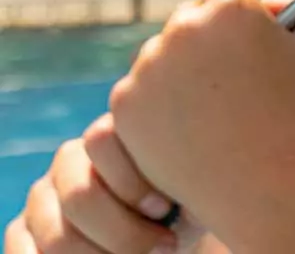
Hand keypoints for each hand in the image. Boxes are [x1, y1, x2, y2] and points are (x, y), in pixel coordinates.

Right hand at [4, 113, 178, 253]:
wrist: (163, 233)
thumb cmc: (182, 206)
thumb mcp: (190, 187)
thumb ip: (181, 176)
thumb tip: (179, 193)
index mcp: (110, 135)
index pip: (101, 139)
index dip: (133, 181)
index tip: (165, 209)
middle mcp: (69, 160)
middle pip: (80, 195)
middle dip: (124, 233)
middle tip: (164, 248)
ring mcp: (42, 196)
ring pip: (57, 235)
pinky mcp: (22, 231)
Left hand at [110, 0, 294, 235]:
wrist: (262, 179)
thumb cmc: (294, 112)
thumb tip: (286, 5)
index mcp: (230, 8)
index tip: (237, 19)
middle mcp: (183, 28)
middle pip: (187, 16)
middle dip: (205, 36)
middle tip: (229, 74)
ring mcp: (149, 66)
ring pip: (160, 54)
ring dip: (178, 71)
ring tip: (211, 110)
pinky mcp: (125, 103)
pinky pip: (140, 90)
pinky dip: (157, 105)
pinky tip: (188, 127)